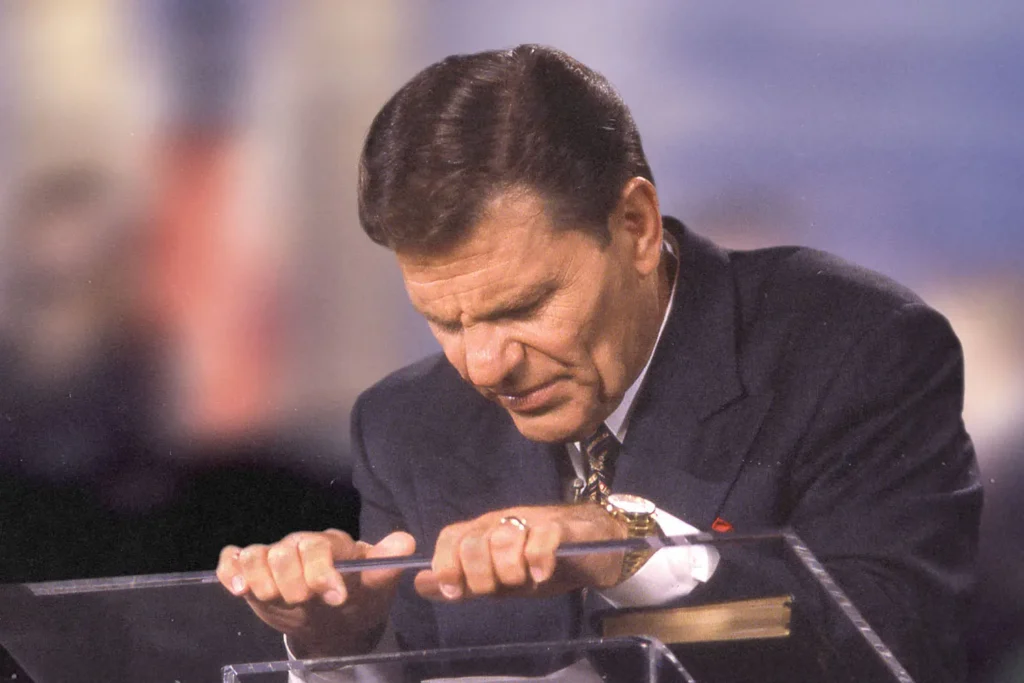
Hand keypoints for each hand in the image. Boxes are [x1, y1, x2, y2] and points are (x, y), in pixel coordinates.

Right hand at [216, 529, 414, 656]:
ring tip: (276, 598)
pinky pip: (232, 561)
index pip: (318, 547)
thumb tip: (407, 543)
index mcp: (330, 544)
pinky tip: (239, 590)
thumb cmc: (359, 597)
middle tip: (304, 601)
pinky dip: (231, 572)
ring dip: (263, 581)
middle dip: (292, 582)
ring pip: (255, 555)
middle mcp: (299, 545)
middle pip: (282, 552)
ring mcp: (274, 558)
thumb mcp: (377, 585)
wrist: (338, 618)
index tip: (336, 596)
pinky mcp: (252, 573)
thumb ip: (387, 564)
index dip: (322, 572)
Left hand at [414, 504, 625, 600]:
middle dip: (481, 575)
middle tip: (502, 587)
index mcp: (482, 531)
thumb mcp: (498, 581)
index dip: (446, 564)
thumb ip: (462, 583)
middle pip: (474, 542)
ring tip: (526, 580)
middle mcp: (501, 521)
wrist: (594, 548)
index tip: (455, 590)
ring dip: (511, 570)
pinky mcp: (560, 527)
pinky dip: (538, 559)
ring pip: (504, 540)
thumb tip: (419, 583)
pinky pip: (541, 538)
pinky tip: (542, 574)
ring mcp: (531, 521)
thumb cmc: (541, 564)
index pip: (450, 537)